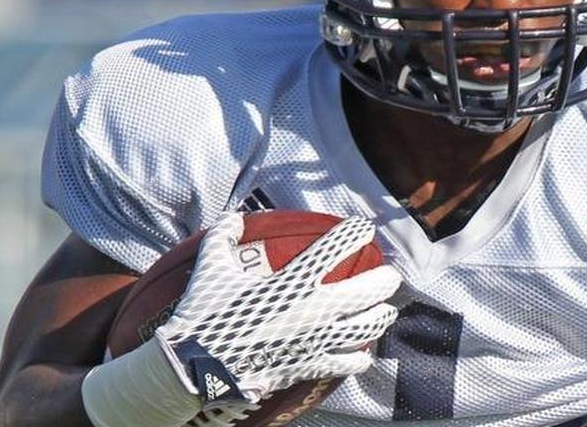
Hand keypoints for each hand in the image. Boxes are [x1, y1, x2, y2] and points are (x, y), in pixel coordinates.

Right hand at [155, 214, 400, 406]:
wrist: (196, 369)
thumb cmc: (204, 314)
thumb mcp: (210, 266)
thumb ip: (224, 235)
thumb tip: (235, 217)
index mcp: (294, 279)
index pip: (338, 245)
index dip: (356, 231)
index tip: (364, 227)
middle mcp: (315, 308)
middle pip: (369, 289)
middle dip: (385, 279)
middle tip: (389, 274)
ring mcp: (317, 340)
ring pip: (368, 327)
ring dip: (382, 316)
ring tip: (387, 310)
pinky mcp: (311, 366)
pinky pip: (348, 363)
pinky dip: (360, 357)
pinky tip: (363, 354)